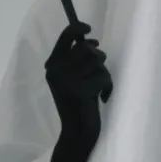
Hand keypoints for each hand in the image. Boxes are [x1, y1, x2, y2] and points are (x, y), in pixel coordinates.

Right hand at [44, 22, 111, 140]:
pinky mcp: (79, 91)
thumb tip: (90, 41)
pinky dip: (108, 86)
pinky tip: (102, 98)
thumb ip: (76, 60)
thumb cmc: (78, 104)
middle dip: (99, 58)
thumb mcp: (72, 78)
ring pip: (98, 62)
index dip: (78, 28)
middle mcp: (56, 71)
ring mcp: (66, 81)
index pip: (65, 37)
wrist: (76, 133)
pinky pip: (103, 76)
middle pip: (87, 48)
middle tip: (99, 72)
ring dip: (104, 74)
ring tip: (99, 87)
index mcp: (52, 65)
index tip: (89, 28)